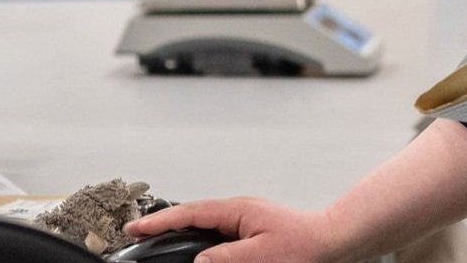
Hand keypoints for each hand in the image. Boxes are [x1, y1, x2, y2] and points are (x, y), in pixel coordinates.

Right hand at [124, 197, 343, 262]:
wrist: (332, 241)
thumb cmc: (305, 245)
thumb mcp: (261, 256)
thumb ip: (226, 257)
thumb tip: (198, 260)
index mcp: (238, 210)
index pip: (190, 213)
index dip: (160, 221)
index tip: (135, 228)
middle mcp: (239, 210)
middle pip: (192, 216)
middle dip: (164, 225)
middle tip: (137, 235)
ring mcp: (244, 219)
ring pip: (203, 225)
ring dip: (181, 231)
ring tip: (157, 240)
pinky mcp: (249, 230)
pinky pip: (216, 232)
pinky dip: (199, 238)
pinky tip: (193, 248)